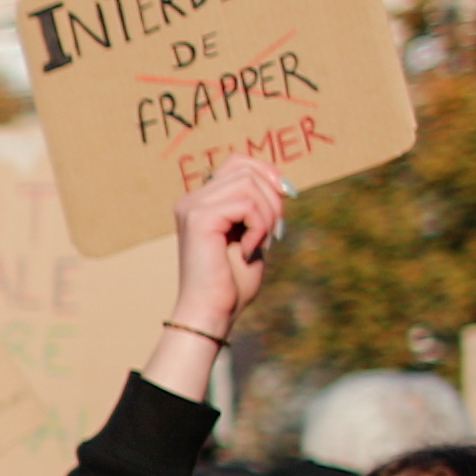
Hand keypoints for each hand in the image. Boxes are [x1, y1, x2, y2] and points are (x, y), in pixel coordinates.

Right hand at [164, 163, 288, 345]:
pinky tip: (249, 250)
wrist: (211, 312)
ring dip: (267, 213)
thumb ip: (259, 209)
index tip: (284, 198)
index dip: (266, 173)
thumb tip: (281, 182)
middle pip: (247, 169)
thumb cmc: (231, 284)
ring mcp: (193, 207)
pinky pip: (246, 204)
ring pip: (249, 183)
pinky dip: (259, 227)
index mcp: (201, 202)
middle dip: (272, 198)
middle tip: (274, 232)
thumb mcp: (252, 237)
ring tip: (260, 243)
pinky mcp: (199, 218)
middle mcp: (192, 200)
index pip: (237, 163)